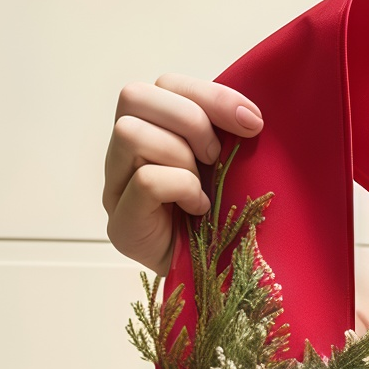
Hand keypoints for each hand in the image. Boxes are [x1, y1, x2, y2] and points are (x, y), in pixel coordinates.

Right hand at [103, 75, 262, 271]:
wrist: (220, 284)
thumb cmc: (225, 222)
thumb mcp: (229, 166)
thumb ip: (225, 134)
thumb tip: (250, 117)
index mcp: (150, 132)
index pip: (165, 84)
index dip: (211, 95)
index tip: (252, 122)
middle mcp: (122, 155)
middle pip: (134, 96)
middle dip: (188, 121)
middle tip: (216, 157)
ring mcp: (115, 189)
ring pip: (131, 134)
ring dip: (180, 157)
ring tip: (203, 188)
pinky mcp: (121, 225)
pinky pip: (145, 180)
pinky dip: (181, 189)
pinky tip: (198, 210)